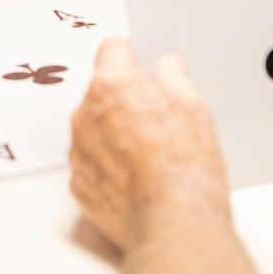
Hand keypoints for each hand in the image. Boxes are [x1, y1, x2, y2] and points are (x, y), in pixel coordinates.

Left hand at [70, 39, 231, 250]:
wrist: (175, 224)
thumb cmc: (185, 168)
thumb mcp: (193, 105)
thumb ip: (172, 76)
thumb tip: (166, 69)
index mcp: (112, 85)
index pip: (112, 49)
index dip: (132, 55)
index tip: (142, 64)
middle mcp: (85, 115)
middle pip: (101, 92)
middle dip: (124, 99)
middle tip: (156, 118)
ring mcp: (79, 152)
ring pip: (94, 128)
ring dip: (114, 133)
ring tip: (150, 154)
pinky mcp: (79, 185)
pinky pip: (91, 162)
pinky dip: (109, 165)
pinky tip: (137, 177)